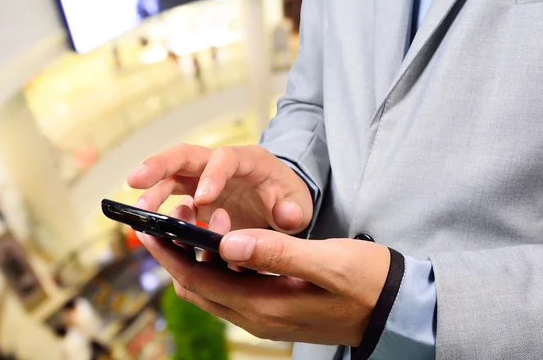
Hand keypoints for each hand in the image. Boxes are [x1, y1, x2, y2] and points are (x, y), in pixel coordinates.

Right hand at [127, 144, 312, 232]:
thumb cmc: (288, 198)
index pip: (226, 159)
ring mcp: (204, 180)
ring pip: (173, 177)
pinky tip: (156, 231)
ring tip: (140, 214)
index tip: (203, 200)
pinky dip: (163, 213)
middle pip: (186, 156)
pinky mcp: (195, 198)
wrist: (281, 200)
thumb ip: (293, 210)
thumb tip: (286, 216)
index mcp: (248, 160)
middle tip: (135, 180)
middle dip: (159, 165)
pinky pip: (174, 200)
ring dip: (154, 192)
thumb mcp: (298, 204)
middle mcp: (221, 165)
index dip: (213, 176)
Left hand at [136, 224, 390, 346]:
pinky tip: (219, 247)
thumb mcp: (326, 262)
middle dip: (173, 258)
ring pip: (212, 291)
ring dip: (192, 263)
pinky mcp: (274, 310)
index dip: (171, 255)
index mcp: (264, 305)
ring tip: (181, 231)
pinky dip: (215, 269)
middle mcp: (257, 316)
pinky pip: (231, 292)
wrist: (393, 308)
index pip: (201, 281)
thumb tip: (228, 241)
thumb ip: (277, 252)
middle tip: (156, 225)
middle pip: (198, 289)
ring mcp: (265, 317)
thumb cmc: (366, 282)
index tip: (149, 228)